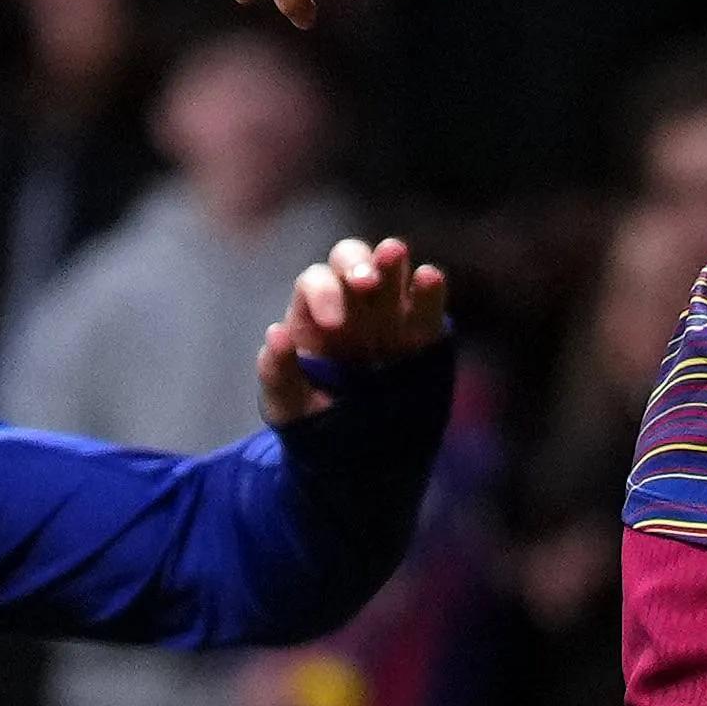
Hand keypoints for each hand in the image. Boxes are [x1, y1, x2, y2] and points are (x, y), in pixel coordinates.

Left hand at [252, 232, 452, 420]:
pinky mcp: (422, 335)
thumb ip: (277, 374)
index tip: (335, 324)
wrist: (354, 452)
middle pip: (350, 259)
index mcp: (313, 314)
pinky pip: (428, 306)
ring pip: (391, 271)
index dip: (324, 293)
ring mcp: (389, 315)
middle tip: (364, 282)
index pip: (315, 283)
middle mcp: (351, 303)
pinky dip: (430, 289)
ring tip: (393, 253)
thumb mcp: (287, 405)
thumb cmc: (312, 420)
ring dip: (391, 260)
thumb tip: (276, 334)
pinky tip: (429, 277)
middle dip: (356, 262)